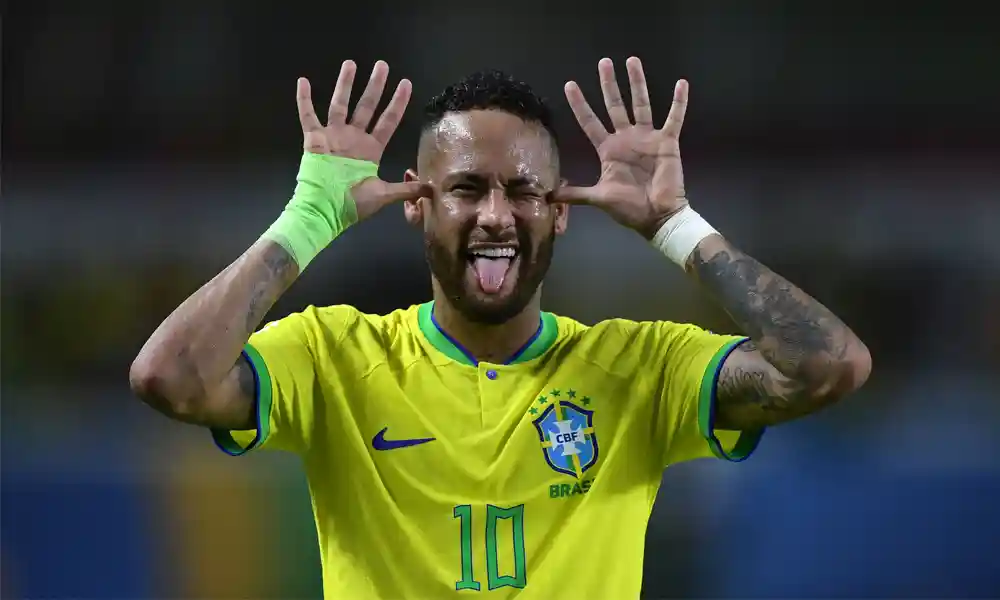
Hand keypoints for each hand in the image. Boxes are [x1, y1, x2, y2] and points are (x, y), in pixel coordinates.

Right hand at [296, 60, 428, 220]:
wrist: (325, 211)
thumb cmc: (353, 204)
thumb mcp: (384, 195)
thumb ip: (407, 189)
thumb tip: (432, 188)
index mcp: (370, 150)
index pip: (388, 121)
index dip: (397, 103)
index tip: (406, 84)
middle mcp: (354, 138)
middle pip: (367, 106)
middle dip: (375, 85)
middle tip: (382, 65)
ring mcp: (334, 137)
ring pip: (340, 104)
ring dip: (345, 84)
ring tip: (351, 63)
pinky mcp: (315, 140)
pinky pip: (308, 115)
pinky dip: (304, 99)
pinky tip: (303, 81)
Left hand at [555, 57, 688, 237]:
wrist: (657, 217)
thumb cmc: (629, 208)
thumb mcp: (599, 198)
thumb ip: (576, 194)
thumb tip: (550, 196)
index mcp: (608, 150)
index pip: (590, 122)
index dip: (580, 105)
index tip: (570, 85)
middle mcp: (626, 139)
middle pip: (614, 105)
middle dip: (608, 84)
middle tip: (603, 62)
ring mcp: (647, 138)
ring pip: (641, 104)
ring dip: (637, 83)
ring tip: (632, 61)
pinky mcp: (667, 142)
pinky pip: (674, 118)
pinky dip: (679, 102)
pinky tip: (682, 83)